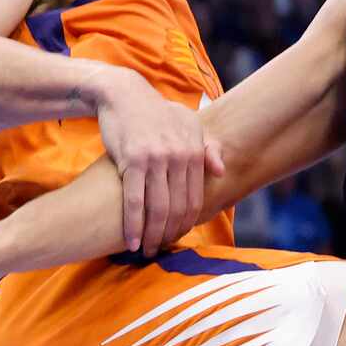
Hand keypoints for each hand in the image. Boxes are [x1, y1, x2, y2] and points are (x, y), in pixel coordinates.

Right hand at [95, 68, 224, 255]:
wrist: (123, 94)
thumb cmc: (155, 112)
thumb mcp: (187, 124)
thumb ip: (206, 148)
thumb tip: (222, 171)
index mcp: (194, 151)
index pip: (195, 199)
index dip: (186, 223)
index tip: (176, 237)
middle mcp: (179, 157)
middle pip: (179, 208)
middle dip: (170, 234)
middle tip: (160, 251)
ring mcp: (156, 159)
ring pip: (158, 208)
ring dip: (153, 235)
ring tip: (146, 251)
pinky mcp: (132, 160)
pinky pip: (135, 201)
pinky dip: (134, 225)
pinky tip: (132, 241)